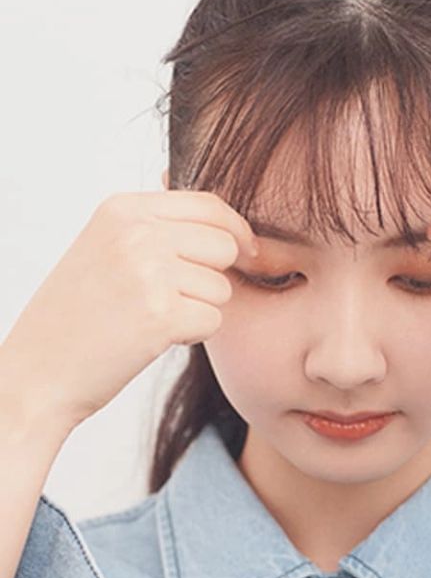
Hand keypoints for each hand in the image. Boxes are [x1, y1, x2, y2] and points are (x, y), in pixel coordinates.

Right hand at [1, 190, 258, 428]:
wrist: (37, 373)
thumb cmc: (76, 317)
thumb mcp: (107, 248)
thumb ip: (159, 229)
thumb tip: (235, 227)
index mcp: (122, 209)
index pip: (209, 204)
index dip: (236, 231)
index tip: (246, 252)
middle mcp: (136, 232)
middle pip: (224, 244)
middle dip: (214, 276)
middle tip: (178, 299)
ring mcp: (148, 271)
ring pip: (222, 287)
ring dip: (199, 310)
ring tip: (152, 320)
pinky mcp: (161, 315)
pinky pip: (213, 321)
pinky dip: (192, 336)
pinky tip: (153, 339)